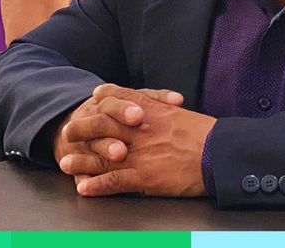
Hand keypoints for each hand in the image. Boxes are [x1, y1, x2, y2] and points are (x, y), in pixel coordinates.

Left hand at [59, 84, 216, 197]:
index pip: (122, 98)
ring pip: (102, 155)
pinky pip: (114, 181)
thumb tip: (164, 104)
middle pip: (104, 124)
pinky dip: (97, 185)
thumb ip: (166, 109)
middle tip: (68, 131)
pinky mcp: (145, 177)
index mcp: (153, 111)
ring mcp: (141, 154)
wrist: (219, 154)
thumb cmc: (207, 135)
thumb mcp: (183, 114)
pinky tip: (83, 188)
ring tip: (66, 163)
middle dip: (83, 128)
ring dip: (82, 160)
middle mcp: (142, 130)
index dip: (106, 96)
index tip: (94, 96)